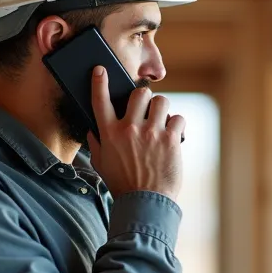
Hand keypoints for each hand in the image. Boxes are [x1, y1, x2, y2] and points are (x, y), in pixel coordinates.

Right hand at [85, 66, 185, 200]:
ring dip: (162, 109)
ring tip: (162, 121)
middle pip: (139, 93)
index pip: (100, 101)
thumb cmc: (122, 184)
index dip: (99, 82)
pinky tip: (174, 135)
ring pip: (161, 101)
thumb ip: (96, 144)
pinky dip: (178, 125)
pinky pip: (178, 118)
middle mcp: (129, 129)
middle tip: (146, 108)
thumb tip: (93, 130)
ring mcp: (151, 133)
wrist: (144, 202)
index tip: (100, 70)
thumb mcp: (101, 164)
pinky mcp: (170, 139)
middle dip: (144, 97)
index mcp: (109, 134)